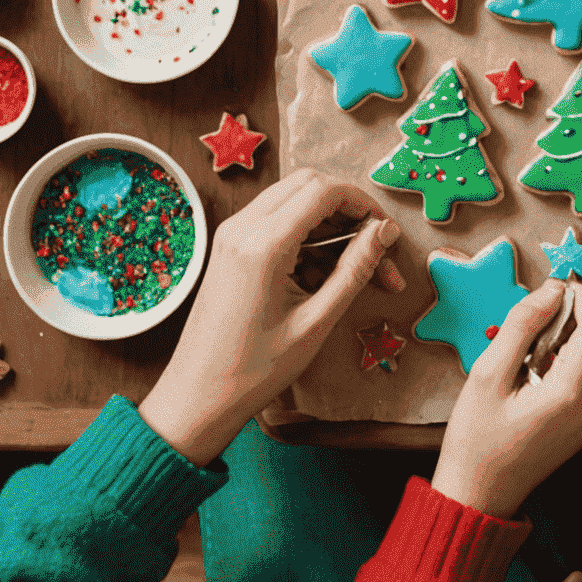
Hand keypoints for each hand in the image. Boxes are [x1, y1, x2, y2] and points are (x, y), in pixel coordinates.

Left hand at [139, 169, 403, 466]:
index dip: (363, 204)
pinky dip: (307, 235)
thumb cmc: (255, 370)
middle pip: (309, 183)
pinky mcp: (230, 246)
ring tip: (356, 268)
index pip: (324, 190)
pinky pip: (277, 219)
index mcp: (263, 244)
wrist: (195, 398)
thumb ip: (355, 269)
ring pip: (294, 198)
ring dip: (330, 222)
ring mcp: (232, 234)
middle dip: (348, 208)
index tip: (385, 233)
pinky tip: (323, 275)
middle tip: (373, 246)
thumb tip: (385, 231)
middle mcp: (242, 227)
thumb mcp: (315, 322)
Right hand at [431, 281, 581, 517]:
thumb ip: (522, 324)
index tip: (551, 285)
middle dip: (575, 312)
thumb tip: (553, 288)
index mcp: (574, 391)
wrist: (479, 494)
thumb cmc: (477, 438)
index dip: (579, 294)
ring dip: (575, 333)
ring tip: (533, 344)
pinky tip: (541, 364)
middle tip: (535, 316)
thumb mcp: (488, 373)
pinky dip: (575, 354)